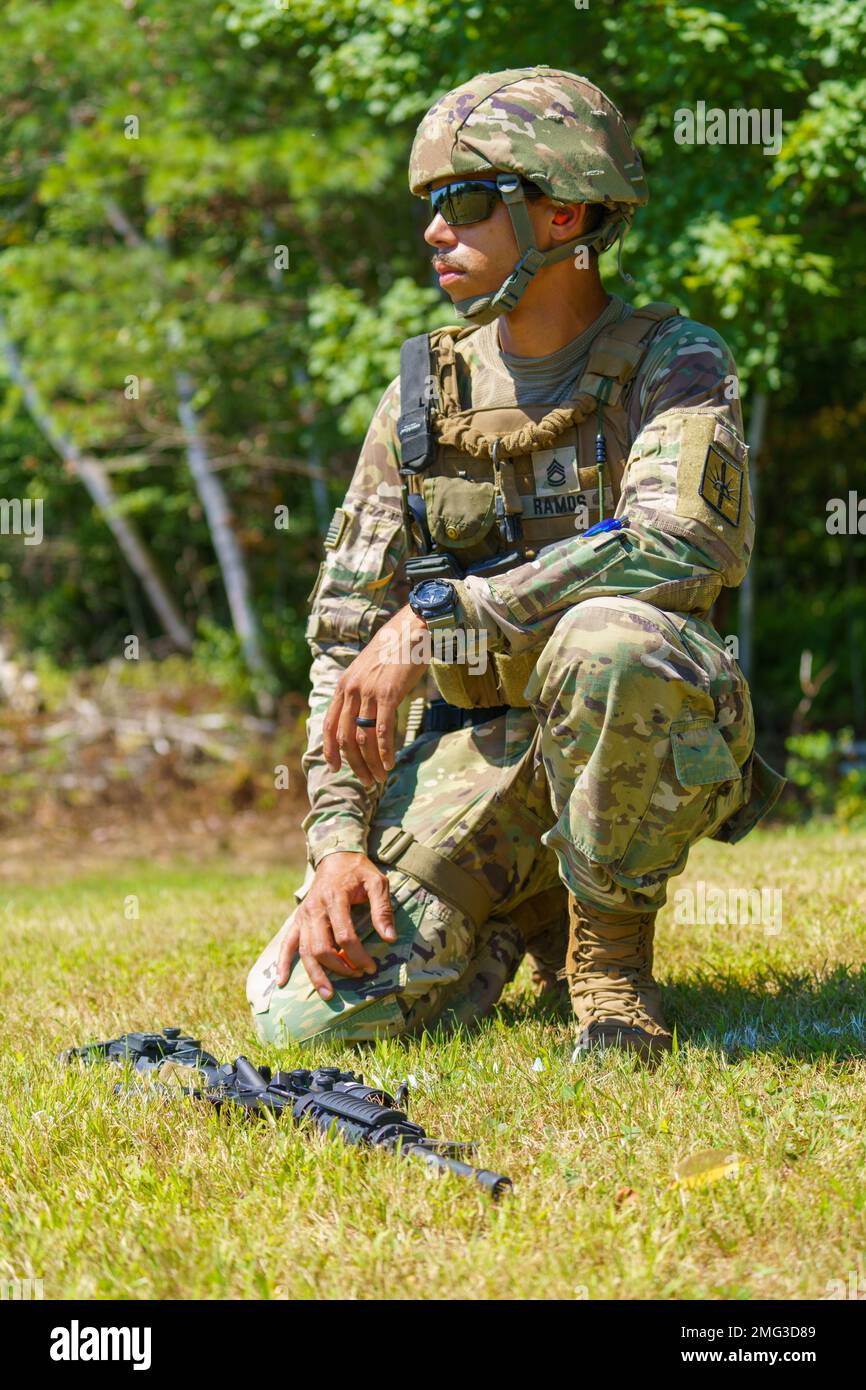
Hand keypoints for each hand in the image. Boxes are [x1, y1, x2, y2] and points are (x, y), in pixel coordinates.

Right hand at [276, 852, 396, 999]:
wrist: (335, 856)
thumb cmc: (359, 870)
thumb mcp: (378, 882)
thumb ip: (383, 909)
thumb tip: (389, 938)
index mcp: (335, 898)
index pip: (344, 935)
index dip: (358, 955)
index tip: (372, 967)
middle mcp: (315, 908)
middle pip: (322, 947)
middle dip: (340, 967)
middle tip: (358, 976)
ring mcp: (304, 915)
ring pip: (305, 950)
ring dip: (316, 974)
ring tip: (328, 994)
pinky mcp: (298, 919)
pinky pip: (287, 943)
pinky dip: (283, 962)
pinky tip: (282, 981)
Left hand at [323, 604, 428, 787]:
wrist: (411, 630)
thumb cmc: (393, 651)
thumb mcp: (367, 670)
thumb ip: (360, 692)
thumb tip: (362, 717)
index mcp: (343, 686)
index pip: (330, 725)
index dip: (330, 750)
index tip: (335, 768)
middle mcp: (352, 690)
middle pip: (346, 738)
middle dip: (354, 764)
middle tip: (366, 781)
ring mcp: (369, 692)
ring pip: (363, 738)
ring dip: (370, 763)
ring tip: (378, 778)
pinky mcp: (389, 694)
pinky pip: (382, 730)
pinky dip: (384, 751)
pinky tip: (390, 764)